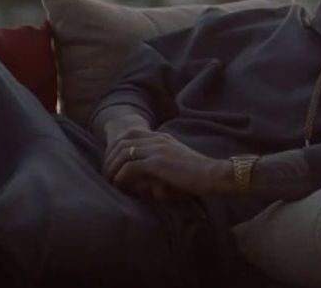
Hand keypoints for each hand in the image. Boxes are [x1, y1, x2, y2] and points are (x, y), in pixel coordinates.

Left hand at [104, 128, 234, 195]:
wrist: (212, 174)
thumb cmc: (198, 173)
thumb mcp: (177, 160)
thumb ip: (161, 159)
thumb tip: (144, 171)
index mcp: (163, 137)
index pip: (131, 134)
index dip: (117, 148)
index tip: (113, 164)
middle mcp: (158, 139)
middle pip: (122, 141)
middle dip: (110, 158)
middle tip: (107, 174)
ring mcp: (157, 149)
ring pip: (123, 153)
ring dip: (113, 169)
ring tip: (111, 182)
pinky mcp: (157, 163)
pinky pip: (130, 167)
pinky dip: (121, 177)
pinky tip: (121, 186)